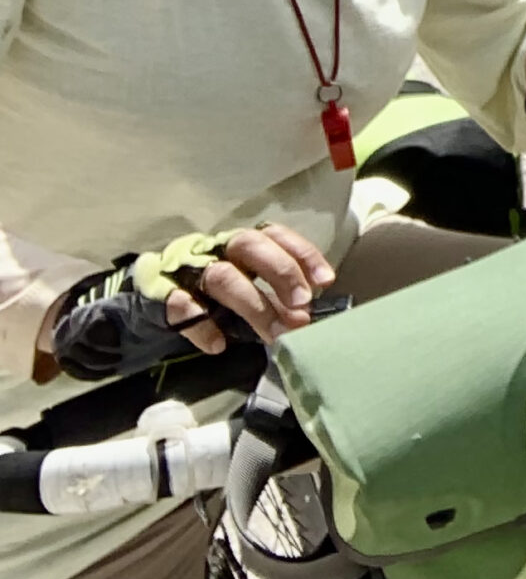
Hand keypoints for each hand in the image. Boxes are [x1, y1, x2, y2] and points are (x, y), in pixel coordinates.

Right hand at [165, 224, 334, 348]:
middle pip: (251, 245)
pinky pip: (181, 305)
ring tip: (275, 334)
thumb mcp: (245, 289)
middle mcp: (217, 248)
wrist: (148, 301)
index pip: (276, 235)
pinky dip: (202, 325)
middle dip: (281, 272)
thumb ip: (273, 297)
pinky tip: (218, 343)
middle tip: (302, 306)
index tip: (325, 281)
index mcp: (241, 244)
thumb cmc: (208, 295)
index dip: (302, 254)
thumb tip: (306, 315)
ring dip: (253, 305)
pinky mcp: (161, 294)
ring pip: (222, 276)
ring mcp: (187, 268)